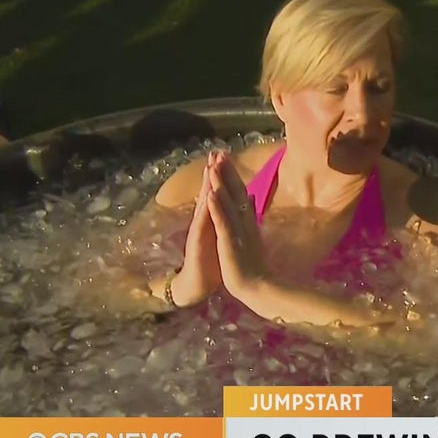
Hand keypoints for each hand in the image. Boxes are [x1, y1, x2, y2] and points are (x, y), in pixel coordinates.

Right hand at [166, 158, 221, 306]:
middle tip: (217, 152)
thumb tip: (240, 204)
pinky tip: (208, 197)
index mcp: (216, 220)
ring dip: (208, 185)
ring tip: (210, 166)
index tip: (228, 156)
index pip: (220, 194)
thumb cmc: (212, 262)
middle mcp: (206, 222)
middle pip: (211, 193)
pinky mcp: (198, 242)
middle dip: (214, 173)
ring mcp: (200, 231)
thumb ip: (228, 221)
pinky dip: (206, 209)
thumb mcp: (224, 237)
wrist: (198, 285)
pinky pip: (203, 224)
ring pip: (205, 204)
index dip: (224, 176)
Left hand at [205, 150, 270, 299]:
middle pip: (236, 192)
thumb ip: (250, 216)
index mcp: (248, 222)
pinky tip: (211, 194)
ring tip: (214, 165)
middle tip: (220, 152)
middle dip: (227, 172)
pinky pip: (223, 222)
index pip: (240, 194)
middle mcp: (245, 222)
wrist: (259, 288)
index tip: (226, 159)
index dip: (233, 176)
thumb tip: (252, 198)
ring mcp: (239, 231)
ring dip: (222, 184)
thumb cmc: (254, 267)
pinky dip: (217, 208)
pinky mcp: (231, 242)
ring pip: (229, 203)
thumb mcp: (252, 237)